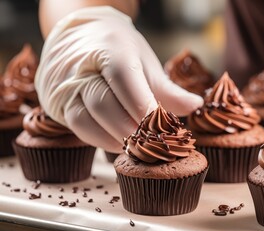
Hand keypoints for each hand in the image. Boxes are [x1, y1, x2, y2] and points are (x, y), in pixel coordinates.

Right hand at [35, 6, 202, 151]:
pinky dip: (100, 138)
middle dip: (130, 129)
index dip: (142, 106)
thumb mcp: (144, 62)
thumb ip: (168, 88)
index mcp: (108, 47)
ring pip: (85, 119)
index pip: (123, 78)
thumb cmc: (117, 49)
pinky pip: (77, 126)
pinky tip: (118, 143)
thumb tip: (195, 106)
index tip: (162, 129)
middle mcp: (80, 65)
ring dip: (114, 138)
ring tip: (137, 147)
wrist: (79, 37)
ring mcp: (62, 84)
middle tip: (152, 145)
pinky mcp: (55, 101)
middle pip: (103, 103)